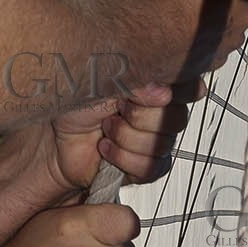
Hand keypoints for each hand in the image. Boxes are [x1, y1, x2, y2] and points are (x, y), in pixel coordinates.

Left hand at [47, 74, 207, 194]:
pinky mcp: (145, 165)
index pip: (190, 86)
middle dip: (140, 115)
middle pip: (177, 118)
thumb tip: (164, 92)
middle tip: (117, 109)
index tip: (146, 91)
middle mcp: (160, 110)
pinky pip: (153, 167)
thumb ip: (139, 81)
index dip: (174, 91)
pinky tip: (106, 149)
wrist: (56, 136)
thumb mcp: (106, 79)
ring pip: (163, 144)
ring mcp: (154, 139)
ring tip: (106, 129)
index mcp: (156, 82)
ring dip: (127, 137)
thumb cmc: (77, 103)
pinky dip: (124, 158)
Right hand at [128, 0, 247, 82]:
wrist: (134, 37)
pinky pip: (199, 55)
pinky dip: (190, 46)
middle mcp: (234, 35)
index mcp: (241, 8)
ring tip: (180, 14)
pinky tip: (173, 33)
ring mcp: (216, 57)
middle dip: (214, 6)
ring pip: (215, 36)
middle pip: (230, 14)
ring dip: (202, 27)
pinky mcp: (197, 74)